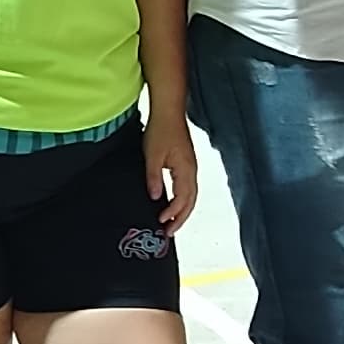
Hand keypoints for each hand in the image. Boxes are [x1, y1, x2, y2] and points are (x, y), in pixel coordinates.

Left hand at [143, 105, 199, 229]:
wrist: (169, 111)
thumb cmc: (161, 130)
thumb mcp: (152, 156)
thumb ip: (154, 178)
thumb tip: (156, 197)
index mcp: (185, 170)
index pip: (182, 199)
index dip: (173, 213)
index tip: (162, 222)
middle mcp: (192, 171)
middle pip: (190, 201)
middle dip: (181, 218)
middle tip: (170, 232)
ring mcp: (190, 167)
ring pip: (191, 195)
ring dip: (183, 210)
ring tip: (172, 222)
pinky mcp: (186, 163)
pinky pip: (188, 187)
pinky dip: (182, 199)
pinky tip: (173, 202)